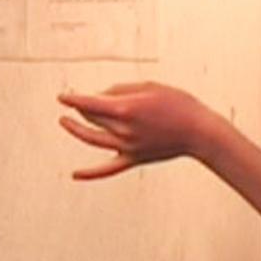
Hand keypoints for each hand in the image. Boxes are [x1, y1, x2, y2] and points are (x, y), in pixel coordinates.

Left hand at [57, 82, 219, 179]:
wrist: (199, 131)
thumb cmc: (177, 103)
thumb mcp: (149, 86)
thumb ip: (121, 90)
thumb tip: (101, 97)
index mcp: (125, 109)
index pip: (89, 103)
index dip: (72, 99)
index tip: (61, 96)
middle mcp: (123, 130)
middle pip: (91, 118)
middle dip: (80, 108)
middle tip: (73, 101)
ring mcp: (127, 147)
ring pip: (93, 139)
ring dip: (76, 130)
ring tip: (64, 122)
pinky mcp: (133, 159)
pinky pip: (107, 169)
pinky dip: (90, 173)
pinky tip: (74, 174)